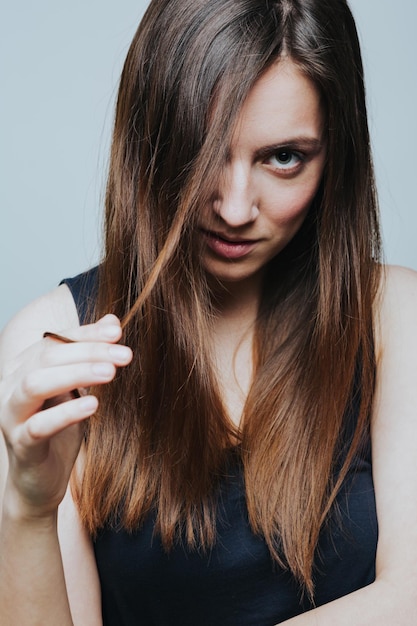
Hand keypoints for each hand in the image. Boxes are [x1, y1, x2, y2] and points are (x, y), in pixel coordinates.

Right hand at [0, 314, 131, 519]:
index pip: (55, 340)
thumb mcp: (78, 388)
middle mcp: (13, 386)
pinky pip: (37, 425)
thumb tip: (112, 321)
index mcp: (25, 366)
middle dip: (89, 352)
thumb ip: (90, 354)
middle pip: (47, 357)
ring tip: (110, 374)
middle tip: (125, 355)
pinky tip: (93, 405)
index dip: (86, 335)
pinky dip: (65, 413)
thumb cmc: (59, 429)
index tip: (118, 333)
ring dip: (74, 374)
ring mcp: (12, 415)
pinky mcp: (21, 444)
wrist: (41, 480)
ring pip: (34, 384)